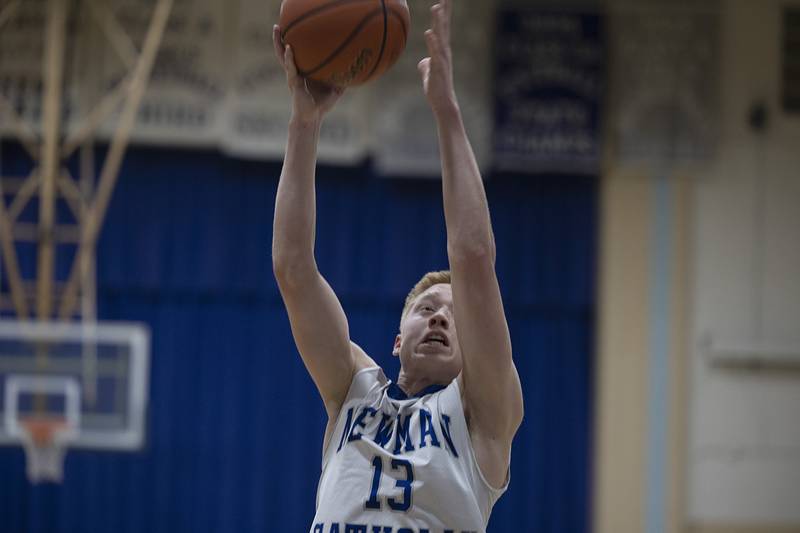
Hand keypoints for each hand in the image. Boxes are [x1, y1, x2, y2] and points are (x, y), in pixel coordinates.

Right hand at [273, 25, 344, 122]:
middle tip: (278, 25)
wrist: (312, 118)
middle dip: (280, 38)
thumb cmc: (322, 106)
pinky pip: (290, 67)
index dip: (295, 43)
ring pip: (282, 57)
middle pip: (285, 52)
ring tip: (277, 29)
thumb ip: (343, 80)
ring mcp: (293, 76)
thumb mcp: (336, 90)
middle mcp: (296, 72)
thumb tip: (357, 73)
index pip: (298, 54)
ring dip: (278, 43)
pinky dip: (290, 58)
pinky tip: (289, 48)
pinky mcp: (293, 82)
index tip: (297, 29)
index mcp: (304, 72)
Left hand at [417, 0, 457, 116]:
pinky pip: (436, 54)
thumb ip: (426, 65)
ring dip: (439, 22)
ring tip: (437, 7)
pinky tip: (429, 33)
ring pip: (441, 37)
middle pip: (445, 27)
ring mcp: (443, 60)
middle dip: (445, 11)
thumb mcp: (429, 74)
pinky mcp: (439, 69)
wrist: (443, 104)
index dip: (443, 13)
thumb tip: (423, 61)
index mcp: (442, 51)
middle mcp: (445, 52)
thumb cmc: (436, 89)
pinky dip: (433, 43)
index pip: (443, 28)